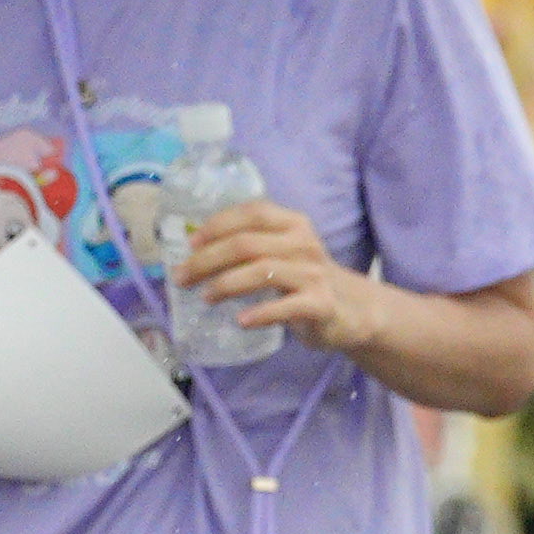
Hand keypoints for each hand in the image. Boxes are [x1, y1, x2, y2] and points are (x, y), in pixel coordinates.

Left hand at [173, 193, 381, 356]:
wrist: (352, 309)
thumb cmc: (304, 278)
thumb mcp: (281, 252)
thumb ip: (250, 245)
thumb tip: (195, 251)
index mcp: (292, 223)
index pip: (251, 212)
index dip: (217, 225)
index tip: (190, 244)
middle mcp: (303, 243)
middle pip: (246, 244)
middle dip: (207, 260)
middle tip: (181, 278)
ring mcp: (313, 273)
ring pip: (261, 272)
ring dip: (226, 284)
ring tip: (205, 297)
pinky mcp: (321, 304)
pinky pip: (286, 307)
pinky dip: (260, 313)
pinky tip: (240, 321)